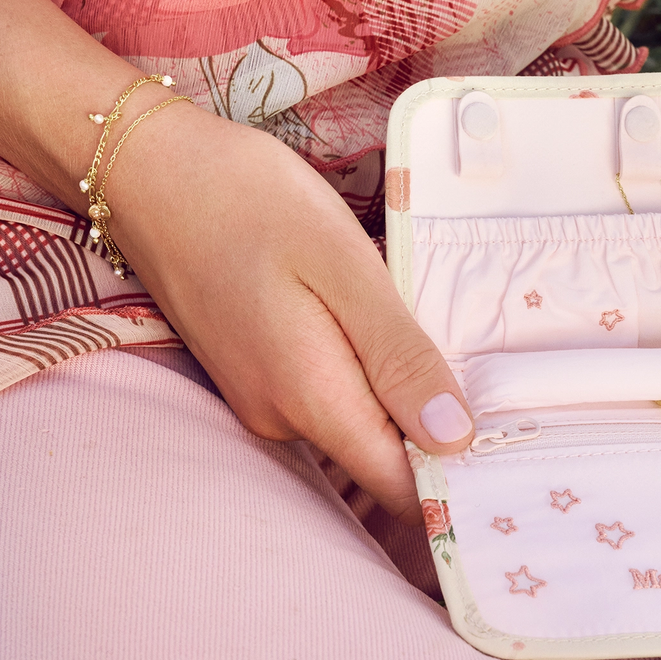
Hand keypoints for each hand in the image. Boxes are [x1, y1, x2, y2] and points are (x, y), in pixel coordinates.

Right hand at [107, 105, 472, 523]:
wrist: (152, 174)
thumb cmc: (250, 203)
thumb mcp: (344, 269)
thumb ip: (398, 359)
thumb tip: (453, 438)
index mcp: (312, 398)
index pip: (400, 486)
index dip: (456, 480)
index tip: (508, 446)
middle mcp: (283, 420)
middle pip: (381, 462)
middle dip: (436, 436)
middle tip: (491, 382)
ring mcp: (264, 402)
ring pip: (356, 430)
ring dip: (400, 403)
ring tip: (440, 346)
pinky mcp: (256, 378)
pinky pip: (328, 402)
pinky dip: (365, 381)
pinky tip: (380, 335)